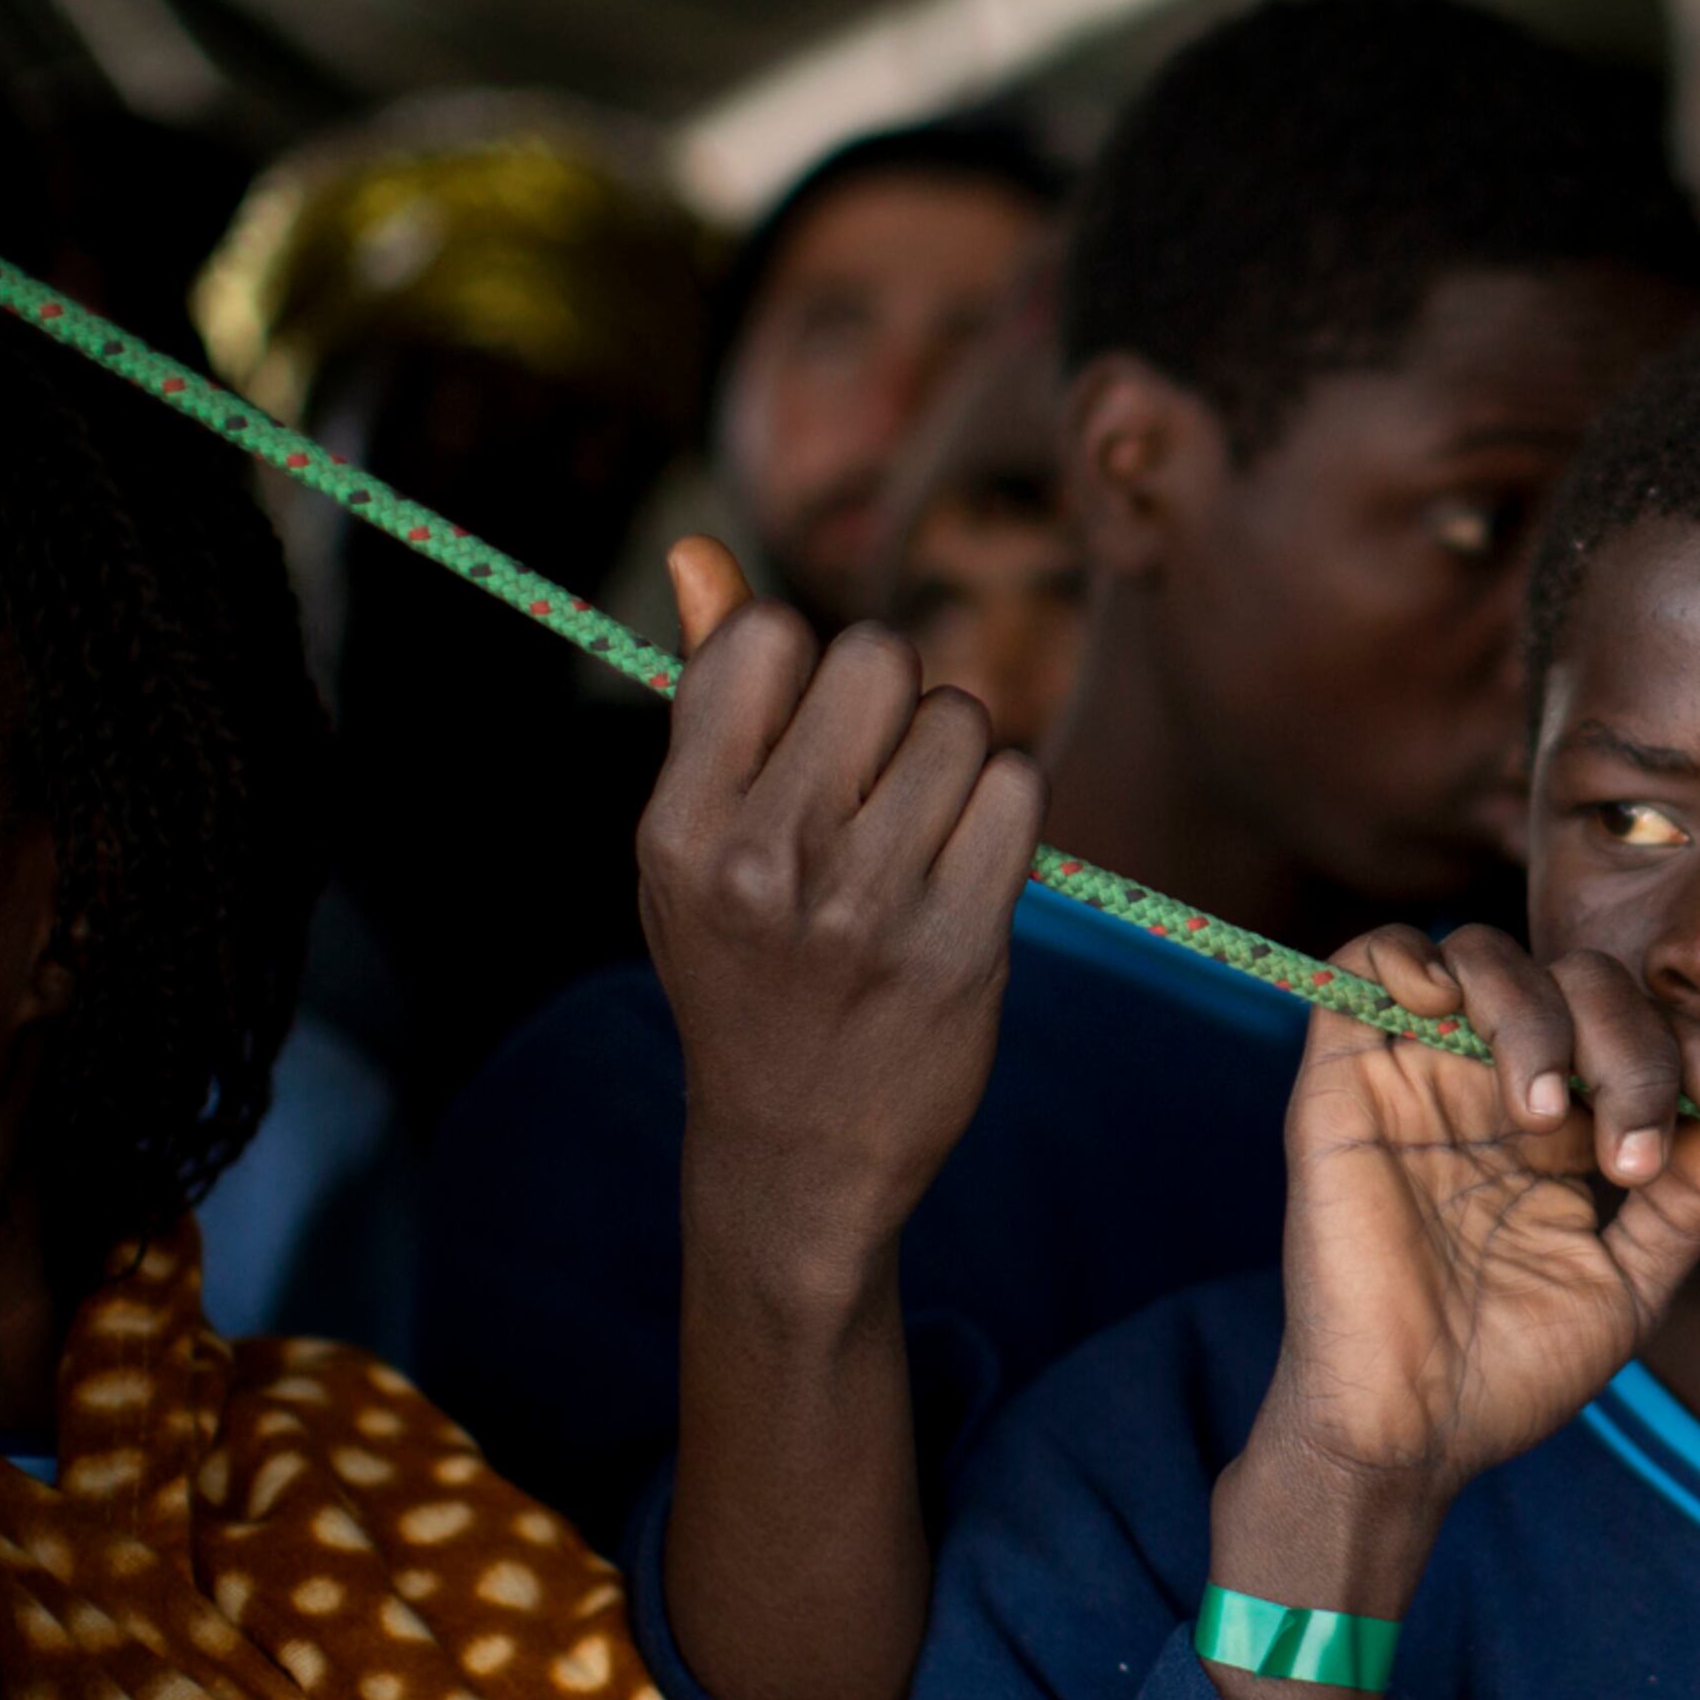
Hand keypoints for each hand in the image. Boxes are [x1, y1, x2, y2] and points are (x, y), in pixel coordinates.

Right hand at [640, 537, 1041, 1291]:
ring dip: (959, 753)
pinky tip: (971, 858)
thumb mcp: (690, 844)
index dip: (808, 663)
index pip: (770, 637)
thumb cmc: (746, 966)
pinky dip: (1008, 804)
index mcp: (679, 824)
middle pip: (879, 659)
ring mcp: (866, 906)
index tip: (809, 734)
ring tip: (922, 826)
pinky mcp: (961, 944)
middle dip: (894, 700)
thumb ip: (709, 698)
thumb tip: (700, 550)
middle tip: (879, 779)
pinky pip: (1020, 787)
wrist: (800, 1148)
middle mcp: (765, 860)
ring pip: (962, 719)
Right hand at [1243, 927, 1699, 1564]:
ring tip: (1538, 1116)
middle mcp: (1499, 1084)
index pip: (1654, 1035)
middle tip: (1633, 1148)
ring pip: (1490, 955)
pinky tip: (1459, 1032)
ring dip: (1540, 1014)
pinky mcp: (1344, 1075)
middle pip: (1585, 982)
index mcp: (1573, 1128)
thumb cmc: (1513, 1372)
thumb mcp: (1635, 1279)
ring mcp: (1423, 1073)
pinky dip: (1419, 960)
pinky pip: (1375, 955)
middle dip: (1635, 1046)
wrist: (1406, 1435)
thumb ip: (1699, 1195)